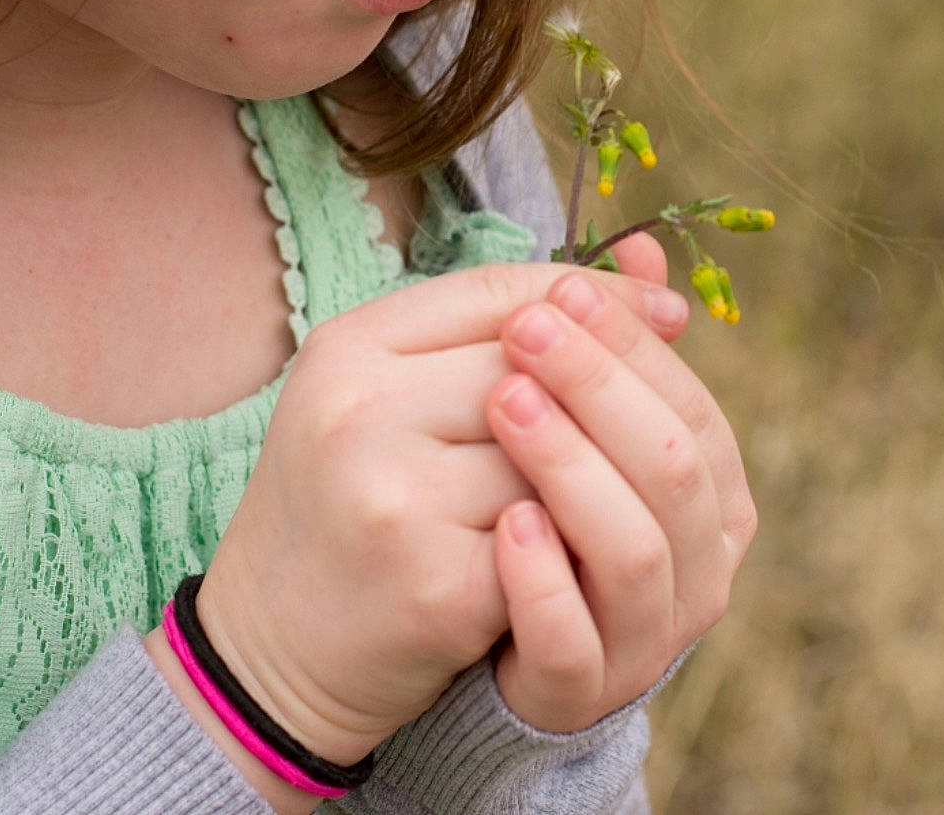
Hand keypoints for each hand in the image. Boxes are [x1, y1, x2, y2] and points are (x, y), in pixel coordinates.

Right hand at [171, 263, 690, 771]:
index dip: (597, 296)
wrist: (273, 650)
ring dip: (590, 476)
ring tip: (597, 489)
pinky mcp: (440, 586)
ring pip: (558, 459)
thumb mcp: (383, 395)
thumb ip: (494, 337)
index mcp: (348, 349)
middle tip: (648, 412)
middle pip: (542, 371)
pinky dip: (569, 549)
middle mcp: (362, 413)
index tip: (669, 310)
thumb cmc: (347, 504)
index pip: (503, 292)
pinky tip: (566, 555)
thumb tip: (659, 304)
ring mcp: (397, 500)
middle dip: (604, 391)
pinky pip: (554, 542)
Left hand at [486, 234, 759, 733]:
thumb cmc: (527, 510)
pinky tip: (502, 522)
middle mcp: (697, 567)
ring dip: (572, 468)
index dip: (633, 349)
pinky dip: (543, 580)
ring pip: (636, 550)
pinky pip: (575, 641)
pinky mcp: (578, 689)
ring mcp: (642, 637)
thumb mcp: (567, 423)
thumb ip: (605, 348)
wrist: (455, 639)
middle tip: (526, 332)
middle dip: (600, 390)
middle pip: (674, 467)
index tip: (564, 293)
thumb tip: (642, 247)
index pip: (694, 407)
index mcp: (710, 496)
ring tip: (505, 403)